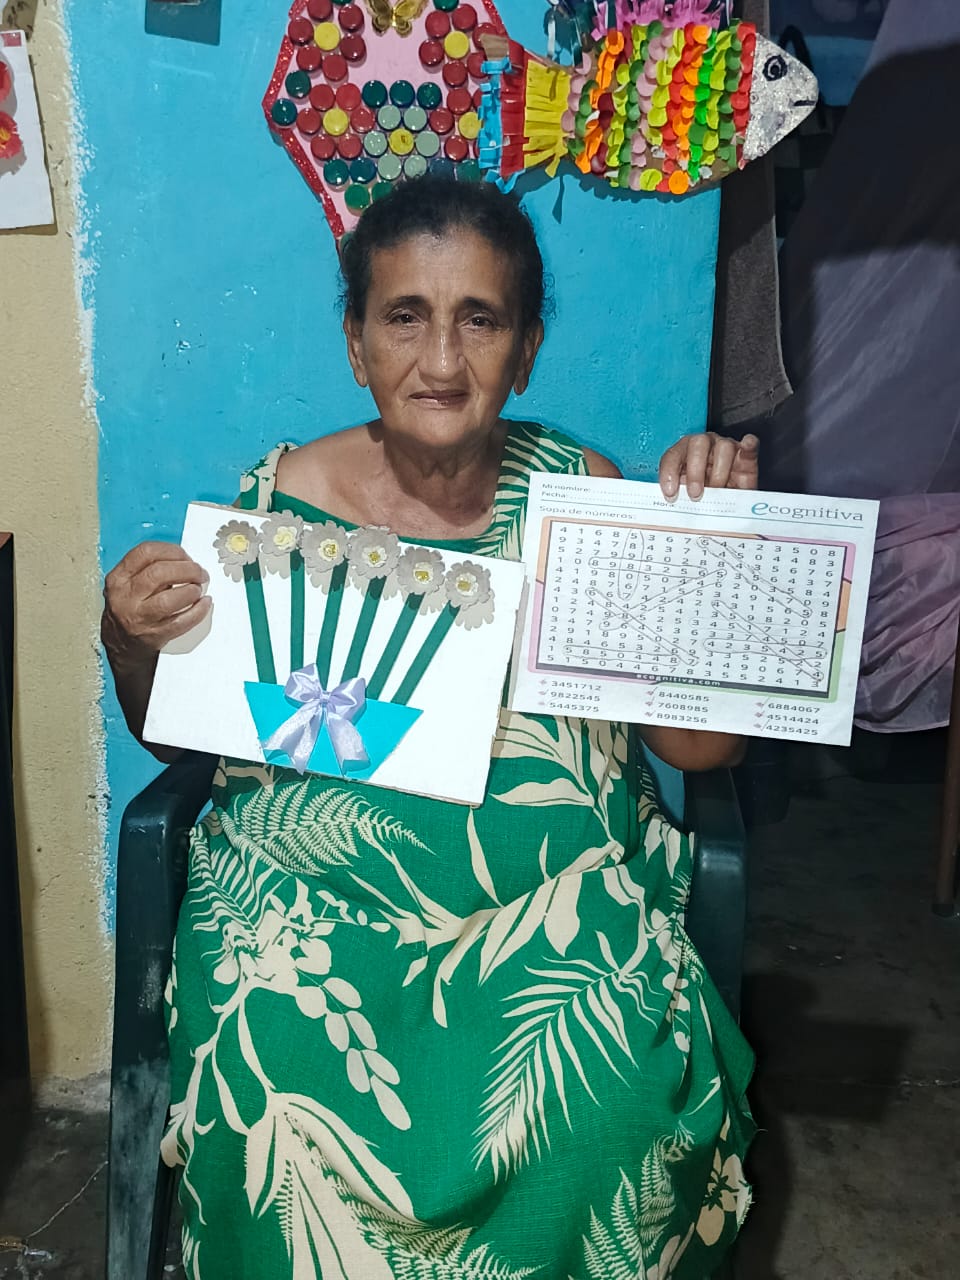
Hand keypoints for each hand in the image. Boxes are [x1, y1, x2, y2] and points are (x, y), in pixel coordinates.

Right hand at [102, 542, 210, 672]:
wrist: (121, 642)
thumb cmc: (131, 606)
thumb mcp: (129, 583)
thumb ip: (150, 568)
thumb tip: (186, 560)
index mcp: (119, 577)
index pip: (146, 552)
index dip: (172, 551)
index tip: (185, 556)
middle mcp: (126, 596)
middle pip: (159, 573)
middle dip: (187, 569)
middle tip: (200, 572)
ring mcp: (139, 617)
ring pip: (169, 599)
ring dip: (191, 590)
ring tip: (198, 588)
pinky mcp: (154, 635)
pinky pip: (180, 622)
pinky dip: (197, 611)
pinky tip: (204, 604)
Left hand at [658, 432, 758, 500]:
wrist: (728, 510)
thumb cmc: (704, 502)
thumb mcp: (687, 501)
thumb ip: (679, 497)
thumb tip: (670, 505)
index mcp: (684, 454)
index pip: (672, 455)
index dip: (669, 473)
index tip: (671, 494)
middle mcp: (704, 447)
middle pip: (697, 444)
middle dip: (695, 471)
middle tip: (696, 495)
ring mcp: (726, 449)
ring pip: (723, 447)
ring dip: (719, 472)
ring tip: (718, 491)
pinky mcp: (746, 458)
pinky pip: (749, 446)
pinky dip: (748, 445)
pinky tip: (747, 446)